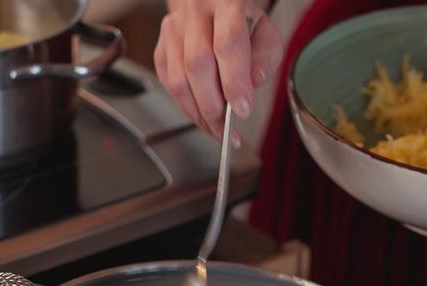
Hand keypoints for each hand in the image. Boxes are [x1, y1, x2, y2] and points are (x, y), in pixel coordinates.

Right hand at [154, 0, 283, 139]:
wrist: (211, 4)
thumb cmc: (242, 21)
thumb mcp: (266, 32)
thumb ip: (265, 57)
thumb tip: (253, 82)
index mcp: (227, 3)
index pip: (228, 44)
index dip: (234, 81)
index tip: (242, 109)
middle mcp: (195, 13)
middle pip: (197, 65)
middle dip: (213, 106)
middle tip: (228, 131)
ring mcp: (173, 30)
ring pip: (178, 79)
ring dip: (197, 113)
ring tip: (216, 130)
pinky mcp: (161, 48)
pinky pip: (168, 84)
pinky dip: (185, 107)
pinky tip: (201, 117)